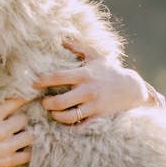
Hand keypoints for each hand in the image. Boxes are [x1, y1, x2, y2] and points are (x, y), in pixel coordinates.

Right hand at [0, 97, 31, 166]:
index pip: (14, 102)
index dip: (22, 99)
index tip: (27, 97)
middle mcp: (0, 131)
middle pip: (24, 119)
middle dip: (21, 120)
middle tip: (17, 122)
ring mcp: (5, 147)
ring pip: (29, 137)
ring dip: (26, 135)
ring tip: (22, 135)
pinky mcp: (7, 161)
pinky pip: (27, 155)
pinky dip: (25, 153)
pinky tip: (21, 150)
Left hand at [33, 40, 153, 123]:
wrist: (132, 88)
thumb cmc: (110, 71)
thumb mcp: (95, 57)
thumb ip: (78, 48)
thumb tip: (62, 39)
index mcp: (84, 75)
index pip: (57, 77)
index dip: (42, 81)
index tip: (33, 84)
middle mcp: (88, 91)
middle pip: (59, 102)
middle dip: (47, 104)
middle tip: (44, 102)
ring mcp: (93, 105)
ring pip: (67, 117)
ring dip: (56, 116)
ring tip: (53, 112)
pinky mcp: (99, 117)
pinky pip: (80, 126)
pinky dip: (70, 127)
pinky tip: (66, 122)